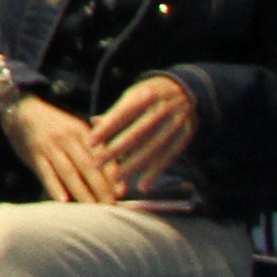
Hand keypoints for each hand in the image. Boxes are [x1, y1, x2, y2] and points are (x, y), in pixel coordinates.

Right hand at [4, 97, 129, 207]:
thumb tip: (117, 173)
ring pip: (68, 172)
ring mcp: (49, 146)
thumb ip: (97, 147)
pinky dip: (55, 188)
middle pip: (87, 166)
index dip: (112, 174)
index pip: (101, 155)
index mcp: (82, 131)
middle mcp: (67, 137)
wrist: (22, 111)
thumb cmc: (56, 126)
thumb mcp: (77, 129)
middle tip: (111, 205)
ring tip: (92, 209)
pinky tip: (63, 201)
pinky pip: (46, 174)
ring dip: (81, 192)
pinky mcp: (34, 155)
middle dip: (101, 187)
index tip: (122, 192)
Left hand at [87, 74, 199, 191]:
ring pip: (152, 148)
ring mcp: (175, 123)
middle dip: (115, 151)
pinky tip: (143, 185)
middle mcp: (161, 109)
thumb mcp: (132, 96)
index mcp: (144, 96)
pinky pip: (169, 157)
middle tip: (97, 164)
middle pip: (136, 134)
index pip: (121, 114)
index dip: (106, 129)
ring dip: (134, 165)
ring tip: (116, 178)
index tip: (90, 143)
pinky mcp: (185, 136)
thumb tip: (94, 122)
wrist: (186, 90)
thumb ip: (114, 112)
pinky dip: (156, 172)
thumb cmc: (148, 95)